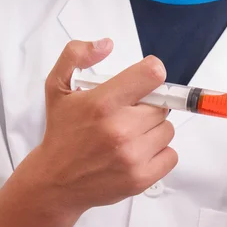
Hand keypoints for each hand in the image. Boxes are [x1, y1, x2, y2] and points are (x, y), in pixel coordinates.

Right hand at [25, 39, 177, 215]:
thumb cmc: (62, 133)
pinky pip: (172, 155)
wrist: (55, 181)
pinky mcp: (141, 178)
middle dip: (146, 108)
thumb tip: (106, 44)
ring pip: (168, 130)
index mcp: (102, 103)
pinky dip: (159, 154)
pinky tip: (137, 153)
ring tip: (129, 136)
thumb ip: (76, 55)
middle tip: (126, 116)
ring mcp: (132, 156)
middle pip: (161, 106)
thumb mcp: (57, 87)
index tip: (145, 80)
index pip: (151, 75)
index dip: (152, 73)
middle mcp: (120, 130)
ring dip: (153, 131)